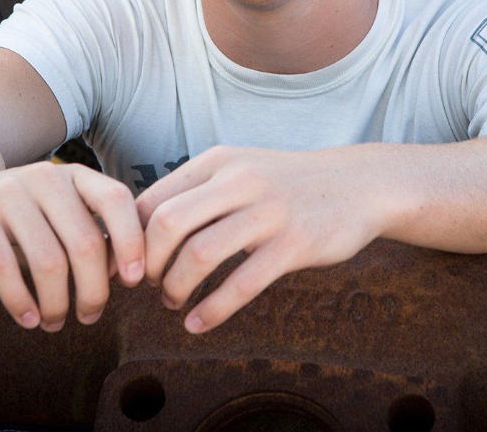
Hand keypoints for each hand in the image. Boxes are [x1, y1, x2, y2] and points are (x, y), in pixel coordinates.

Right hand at [0, 161, 144, 329]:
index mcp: (74, 175)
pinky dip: (20, 301)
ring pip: (48, 260)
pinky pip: (3, 266)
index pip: (116, 199)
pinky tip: (29, 320)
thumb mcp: (60, 215)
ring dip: (57, 303)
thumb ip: (92, 235)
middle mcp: (44, 177)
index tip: (136, 281)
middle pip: (85, 242)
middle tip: (91, 316)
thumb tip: (129, 274)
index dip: (131, 241)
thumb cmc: (21, 218)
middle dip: (94, 290)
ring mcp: (7, 192)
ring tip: (55, 323)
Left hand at [135, 145, 384, 333]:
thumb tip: (140, 230)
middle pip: (167, 224)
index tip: (128, 266)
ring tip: (174, 303)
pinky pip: (242, 283)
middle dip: (148, 264)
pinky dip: (212, 310)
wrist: (358, 184)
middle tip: (150, 285)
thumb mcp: (240, 170)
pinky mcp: (295, 244)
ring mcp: (268, 212)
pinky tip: (198, 324)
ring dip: (177, 289)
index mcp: (217, 161)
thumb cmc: (286, 185)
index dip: (130, 239)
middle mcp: (239, 180)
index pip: (153, 200)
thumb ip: (198, 193)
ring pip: (200, 254)